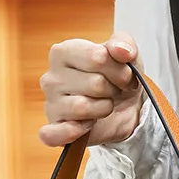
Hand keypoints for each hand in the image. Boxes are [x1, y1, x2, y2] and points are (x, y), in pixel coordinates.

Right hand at [39, 32, 144, 147]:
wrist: (125, 108)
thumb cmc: (118, 77)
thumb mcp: (128, 55)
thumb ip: (125, 43)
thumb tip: (121, 51)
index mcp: (63, 52)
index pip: (98, 58)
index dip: (120, 71)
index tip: (124, 75)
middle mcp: (51, 78)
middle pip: (96, 84)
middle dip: (113, 90)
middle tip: (113, 92)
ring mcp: (51, 105)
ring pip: (83, 108)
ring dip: (104, 109)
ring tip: (104, 105)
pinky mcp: (52, 130)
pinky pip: (53, 135)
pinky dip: (73, 133)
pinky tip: (86, 126)